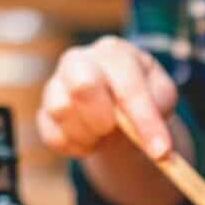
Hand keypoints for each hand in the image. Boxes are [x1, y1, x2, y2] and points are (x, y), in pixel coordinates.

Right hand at [37, 36, 176, 159]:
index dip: (145, 121)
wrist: (116, 107)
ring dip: (90, 135)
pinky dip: (75, 147)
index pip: (128, 85)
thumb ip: (159, 110)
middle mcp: (79, 60)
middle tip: (115, 131)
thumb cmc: (142, 96)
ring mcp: (55, 84)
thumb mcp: (161, 96)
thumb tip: (158, 146)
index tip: (161, 152)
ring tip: (105, 135)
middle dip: (103, 118)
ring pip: (62, 112)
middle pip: (82, 86)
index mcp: (113, 52)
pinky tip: (90, 141)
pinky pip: (53, 136)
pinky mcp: (43, 112)